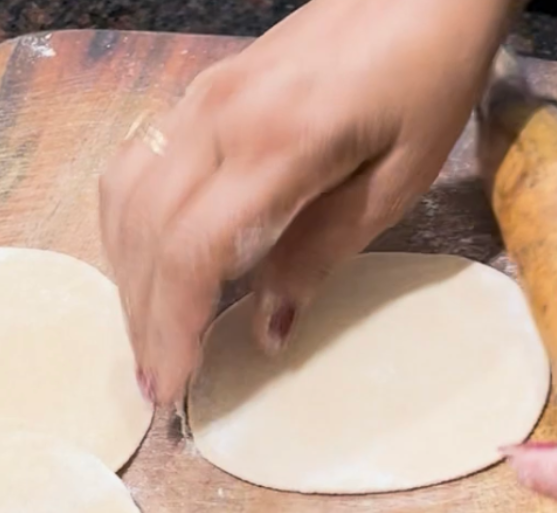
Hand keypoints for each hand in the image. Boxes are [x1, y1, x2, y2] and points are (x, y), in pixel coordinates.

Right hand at [99, 0, 515, 404]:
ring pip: (128, 201)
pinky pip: (136, 169)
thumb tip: (265, 334)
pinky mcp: (196, 95)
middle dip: (143, 320)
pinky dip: (127, 231)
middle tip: (150, 384)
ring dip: (127, 280)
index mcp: (277, 142)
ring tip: (143, 339)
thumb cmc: (428, 80)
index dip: (173, 327)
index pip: (192, 249)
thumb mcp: (396, 181)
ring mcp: (198, 100)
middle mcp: (216, 118)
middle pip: (148, 233)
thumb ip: (321, 254)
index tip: (170, 388)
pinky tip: (142, 268)